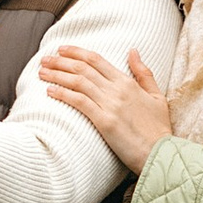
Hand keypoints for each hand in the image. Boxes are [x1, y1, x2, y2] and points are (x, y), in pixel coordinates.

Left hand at [35, 41, 172, 169]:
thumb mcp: (157, 95)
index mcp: (127, 82)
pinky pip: (79, 102)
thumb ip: (143, 72)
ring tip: (42, 72)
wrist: (161, 152)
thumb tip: (133, 51)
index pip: (97, 60)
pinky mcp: (104, 122)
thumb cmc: (159, 128)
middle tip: (44, 59)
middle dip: (61, 61)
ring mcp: (110, 105)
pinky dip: (63, 94)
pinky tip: (50, 91)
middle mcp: (117, 90)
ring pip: (78, 82)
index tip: (62, 49)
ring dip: (57, 75)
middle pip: (83, 69)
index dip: (77, 52)